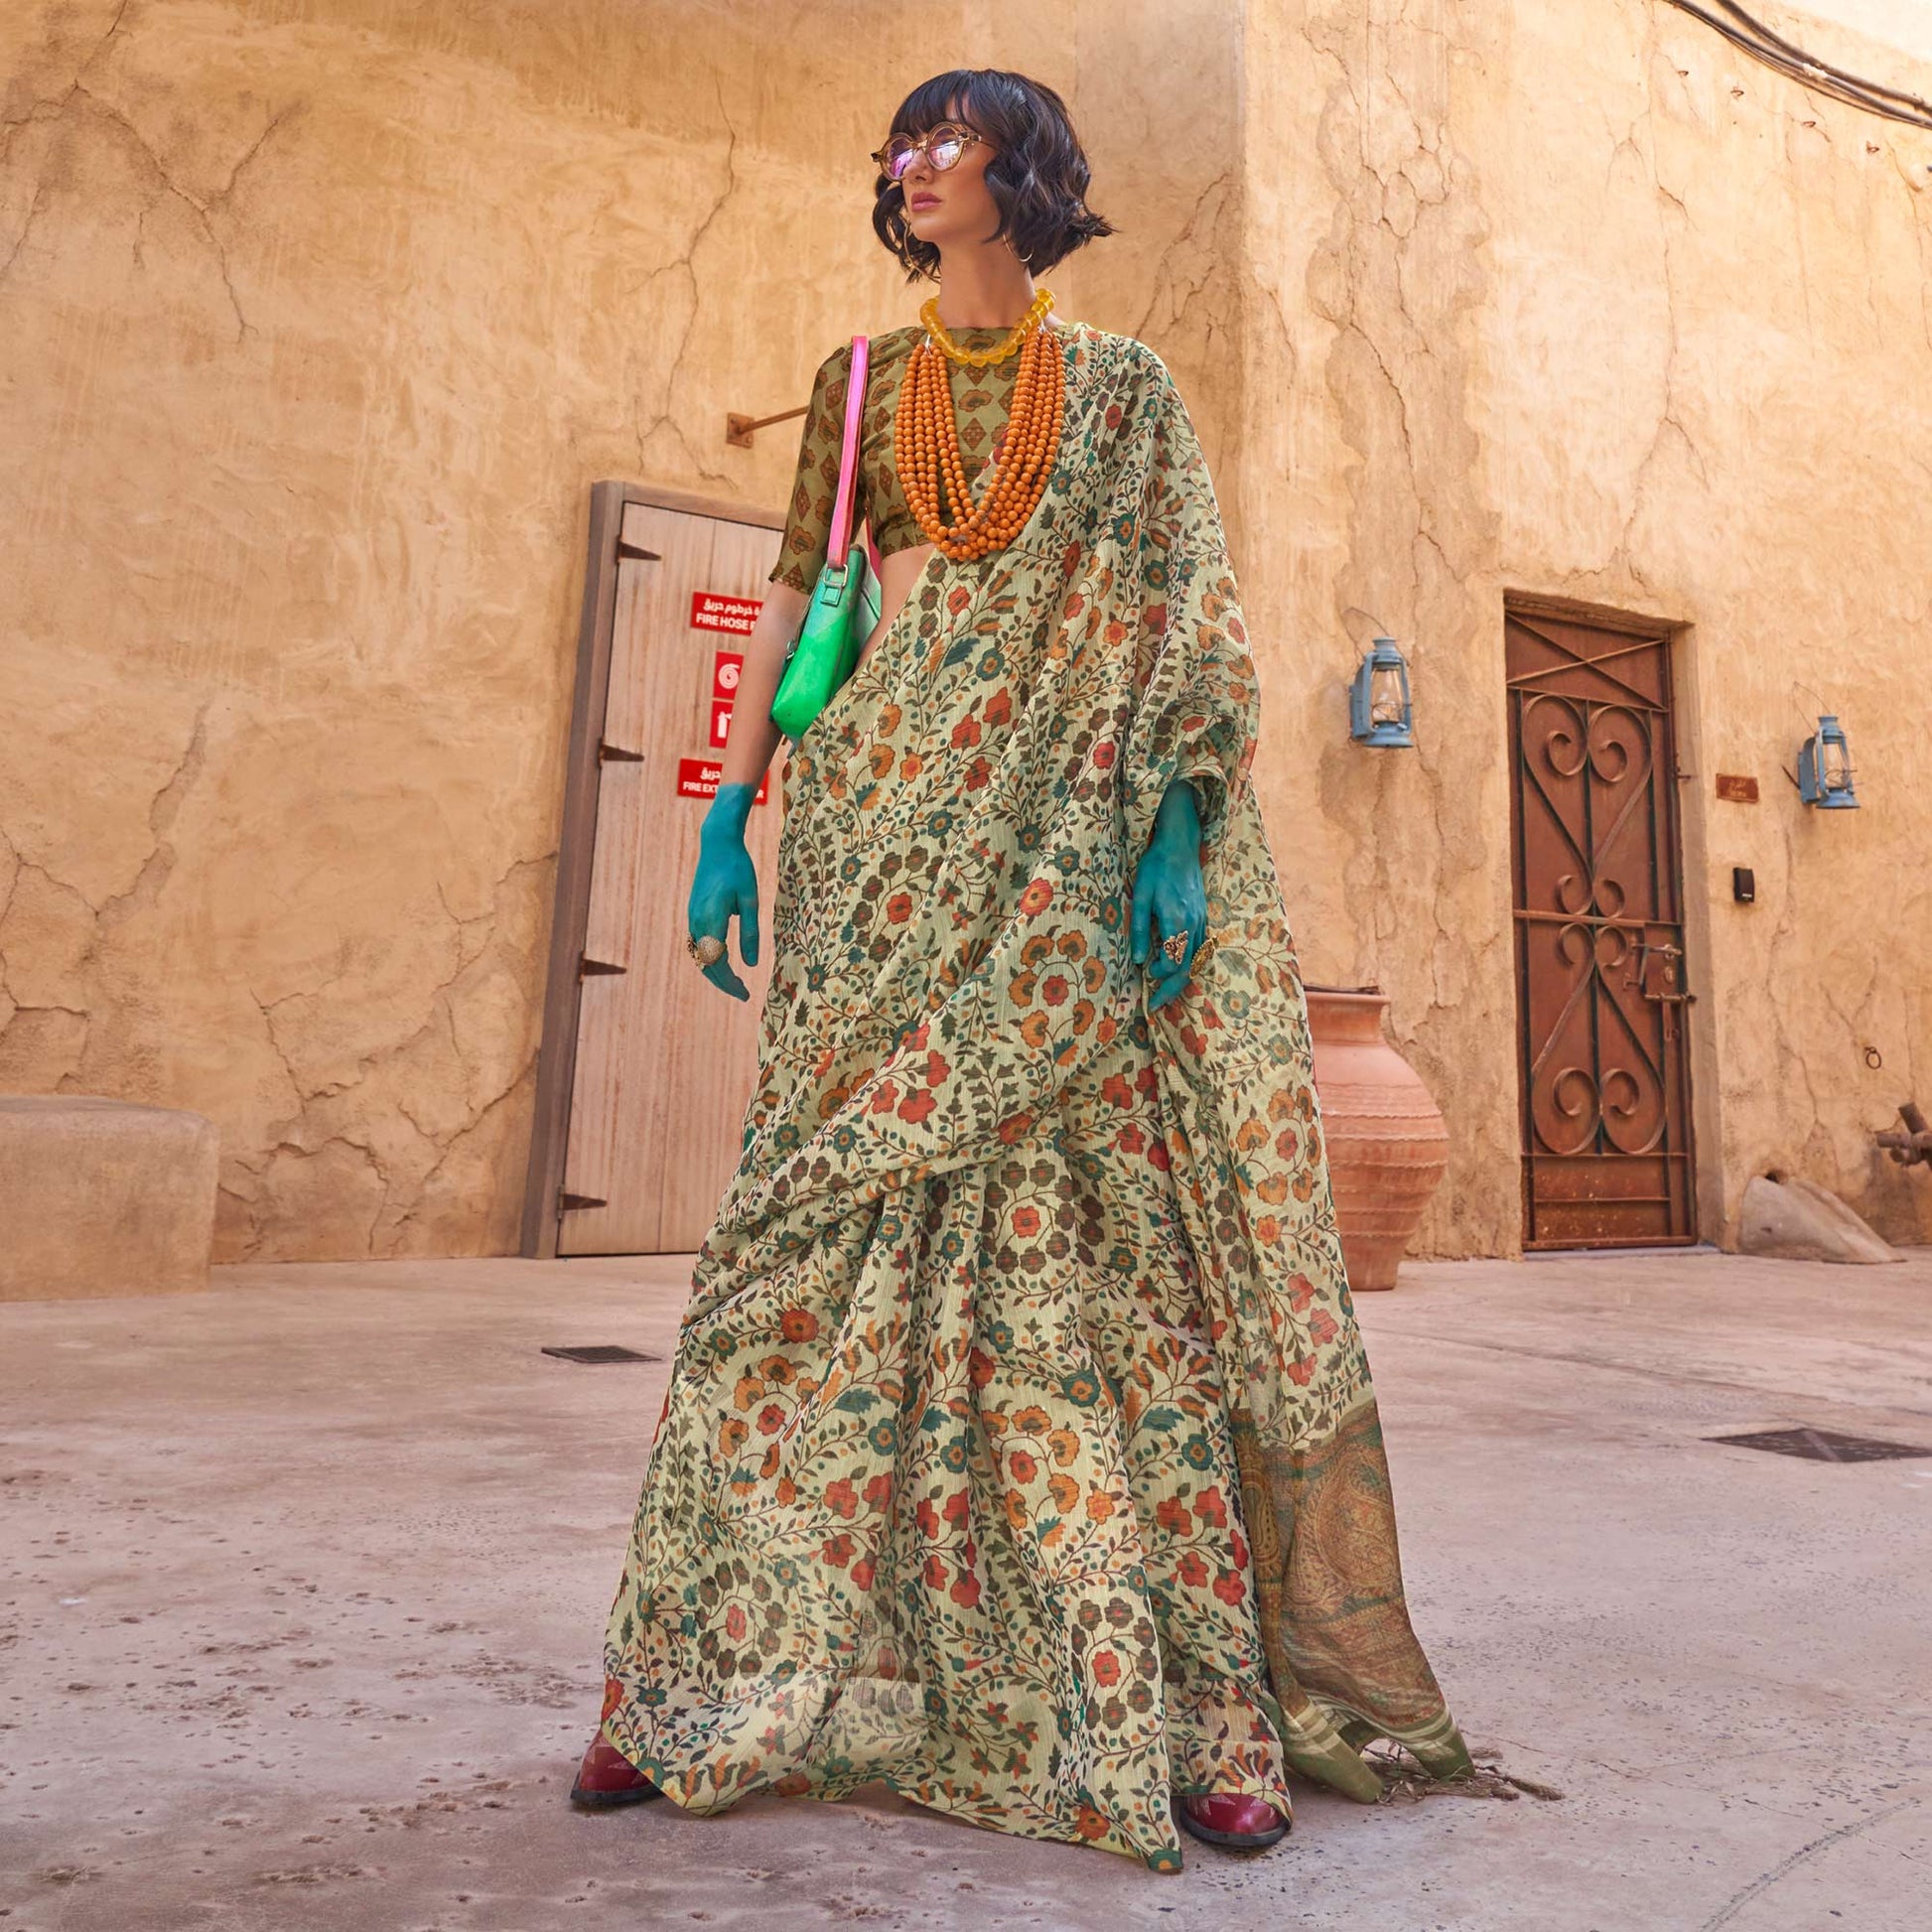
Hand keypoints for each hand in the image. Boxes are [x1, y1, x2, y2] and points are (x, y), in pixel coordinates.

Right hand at [687, 782, 759, 1000]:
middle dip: (723, 983)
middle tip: (743, 994)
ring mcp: (692, 918)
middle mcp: (696, 922)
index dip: (730, 983)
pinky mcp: (694, 914)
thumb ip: (750, 932)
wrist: (717, 845)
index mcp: (710, 920)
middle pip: (705, 964)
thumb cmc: (738, 869)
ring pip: (700, 956)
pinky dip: (710, 959)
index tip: (745, 994)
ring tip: (735, 983)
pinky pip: (699, 945)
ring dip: (716, 972)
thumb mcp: (751, 900)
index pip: (717, 963)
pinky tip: (725, 962)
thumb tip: (751, 965)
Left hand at [1129, 778, 1205, 1012]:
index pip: (1173, 961)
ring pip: (1197, 961)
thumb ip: (1141, 928)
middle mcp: (1194, 924)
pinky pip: (1201, 948)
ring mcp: (1202, 920)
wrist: (1180, 845)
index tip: (1144, 976)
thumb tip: (1139, 960)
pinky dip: (1190, 964)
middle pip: (1187, 968)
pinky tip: (1178, 969)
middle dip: (1171, 990)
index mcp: (1178, 920)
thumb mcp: (1140, 895)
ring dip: (1181, 979)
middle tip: (1155, 1006)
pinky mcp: (1203, 916)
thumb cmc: (1156, 867)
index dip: (1160, 974)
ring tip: (1165, 993)